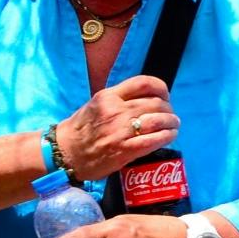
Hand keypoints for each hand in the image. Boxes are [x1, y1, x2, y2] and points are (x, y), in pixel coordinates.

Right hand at [57, 76, 178, 180]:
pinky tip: (170, 136)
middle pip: (156, 103)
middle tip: (170, 116)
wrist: (65, 154)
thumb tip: (147, 98)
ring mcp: (121, 130)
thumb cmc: (81, 130)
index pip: (143, 83)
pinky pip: (155, 140)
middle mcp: (115, 110)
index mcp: (108, 96)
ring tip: (173, 126)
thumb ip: (119, 99)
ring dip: (172, 123)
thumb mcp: (96, 105)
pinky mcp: (125, 149)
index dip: (161, 89)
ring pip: (159, 120)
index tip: (165, 96)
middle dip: (168, 109)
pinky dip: (167, 136)